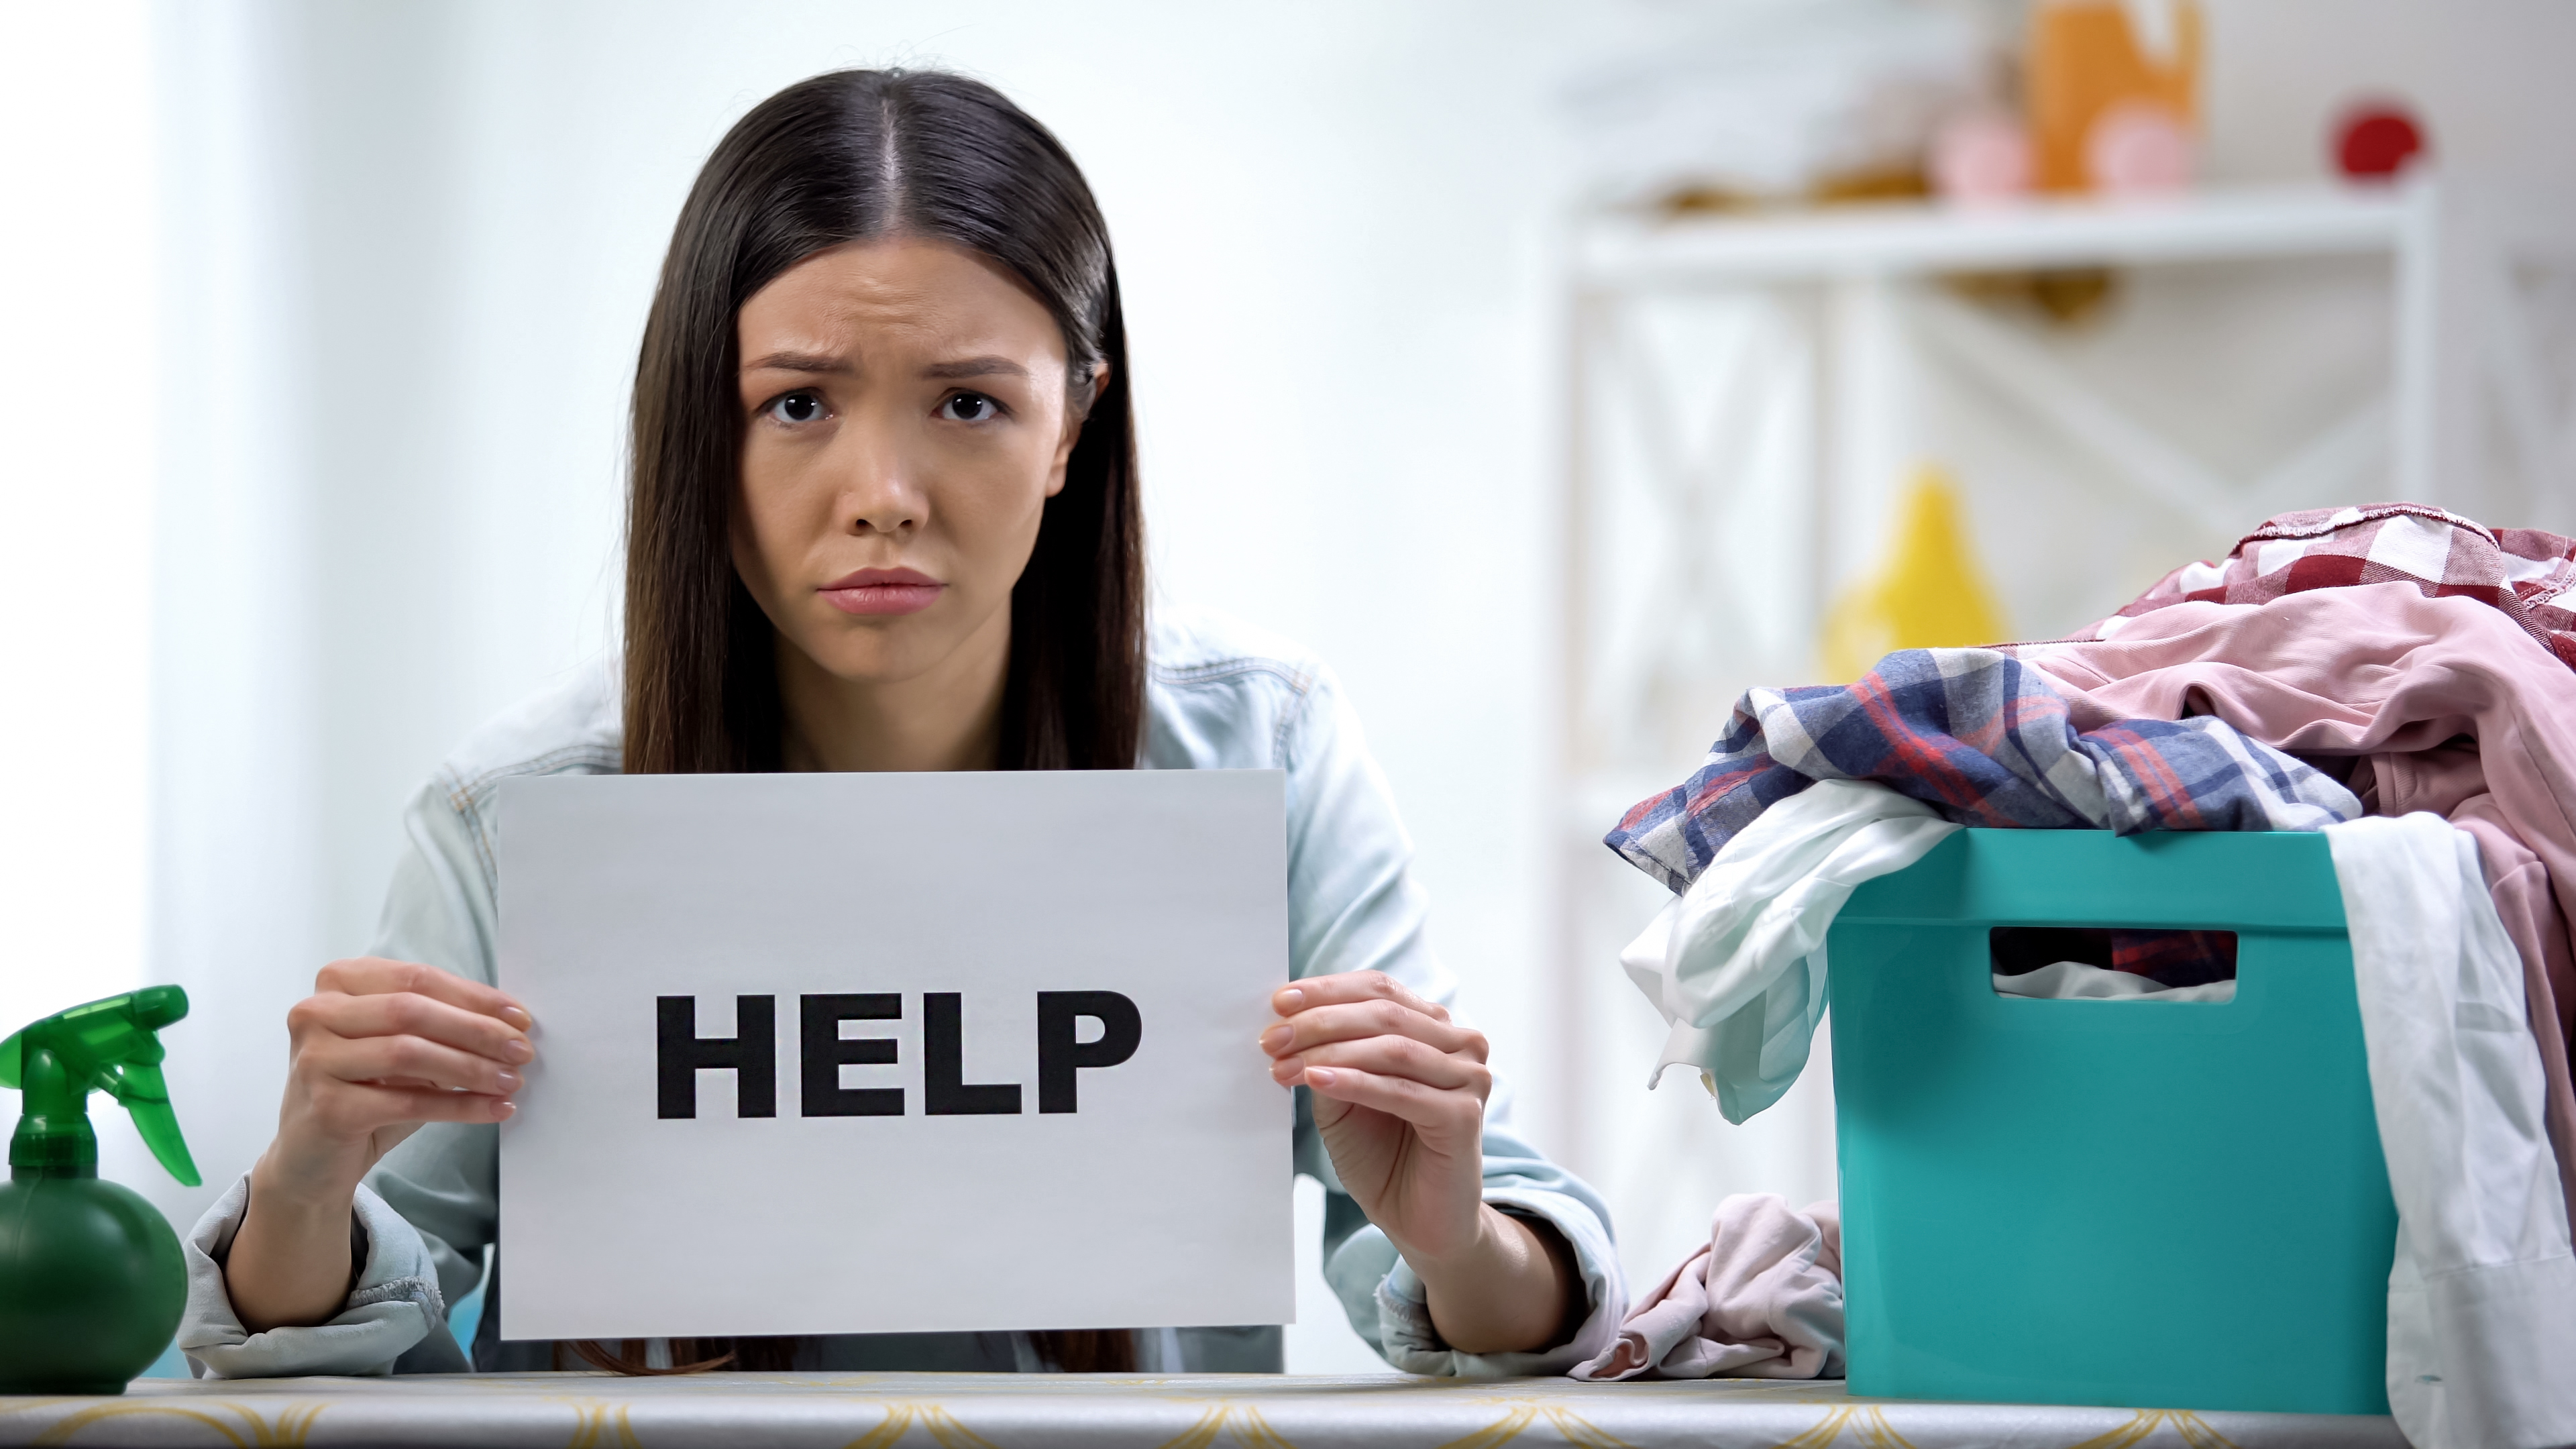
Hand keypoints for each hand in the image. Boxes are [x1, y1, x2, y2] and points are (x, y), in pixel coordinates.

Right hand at [228, 958, 530, 1330]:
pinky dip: (458, 1106)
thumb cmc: (365, 1093)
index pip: (418, 978)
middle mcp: (316, 1013)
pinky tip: (494, 1109)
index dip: (475, 997)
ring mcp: (315, 1059)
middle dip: (478, 1031)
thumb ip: (441, 1024)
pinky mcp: (326, 1106)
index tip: (521, 1018)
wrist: (311, 1159)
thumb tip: (513, 1023)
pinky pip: (406, 1102)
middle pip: (414, 1011)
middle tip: (523, 1051)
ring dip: (472, 1068)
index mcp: (337, 983)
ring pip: (410, 1053)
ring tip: (513, 1081)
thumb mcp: (402, 1047)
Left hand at [1260, 971, 1572, 1352]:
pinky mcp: (1464, 1116)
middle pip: (1384, 1013)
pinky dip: (1354, 1081)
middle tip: (1271, 1038)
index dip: (1327, 991)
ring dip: (1329, 1051)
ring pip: (1390, 1047)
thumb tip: (1289, 1023)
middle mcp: (1460, 1045)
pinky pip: (1400, 1090)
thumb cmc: (1384, 1157)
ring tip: (1284, 1063)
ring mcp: (1469, 1079)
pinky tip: (1315, 1079)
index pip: (1379, 989)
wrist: (1420, 1223)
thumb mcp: (1344, 1097)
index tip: (1279, 1002)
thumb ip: (1329, 1057)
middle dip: (1320, 1022)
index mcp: (1435, 1028)